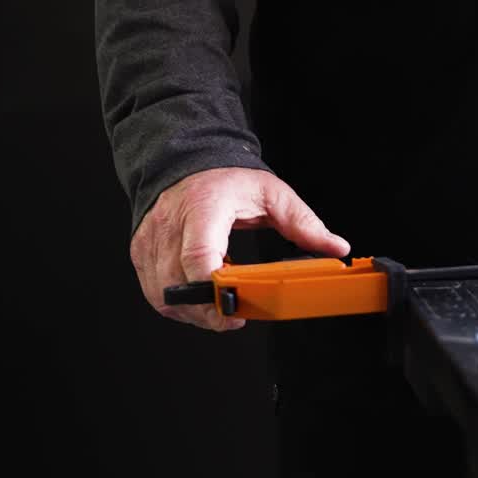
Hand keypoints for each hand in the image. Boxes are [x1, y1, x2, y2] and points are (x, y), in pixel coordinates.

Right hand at [129, 167, 350, 330]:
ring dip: (193, 311)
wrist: (185, 162)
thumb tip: (335, 247)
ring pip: (163, 294)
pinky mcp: (141, 252)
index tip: (235, 304)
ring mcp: (150, 240)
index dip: (215, 287)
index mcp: (204, 206)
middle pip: (179, 283)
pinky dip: (179, 304)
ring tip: (221, 303)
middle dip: (208, 310)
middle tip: (237, 315)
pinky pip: (155, 292)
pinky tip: (202, 295)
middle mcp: (170, 224)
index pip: (200, 255)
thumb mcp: (272, 193)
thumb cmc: (225, 179)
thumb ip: (303, 223)